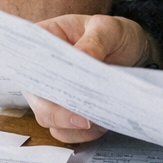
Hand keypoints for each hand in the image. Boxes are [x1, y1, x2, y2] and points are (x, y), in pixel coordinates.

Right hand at [25, 13, 159, 143]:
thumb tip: (84, 57)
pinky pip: (65, 132)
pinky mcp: (68, 113)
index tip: (57, 88)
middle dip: (58, 111)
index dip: (36, 76)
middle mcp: (42, 71)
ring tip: (100, 119)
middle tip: (85, 118)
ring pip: (48, 119)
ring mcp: (53, 94)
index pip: (27, 59)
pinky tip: (102, 124)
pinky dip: (83, 134)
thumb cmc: (115, 35)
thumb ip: (95, 40)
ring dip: (72, 125)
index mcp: (44, 41)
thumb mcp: (108, 28)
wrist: (134, 53)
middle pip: (36, 97)